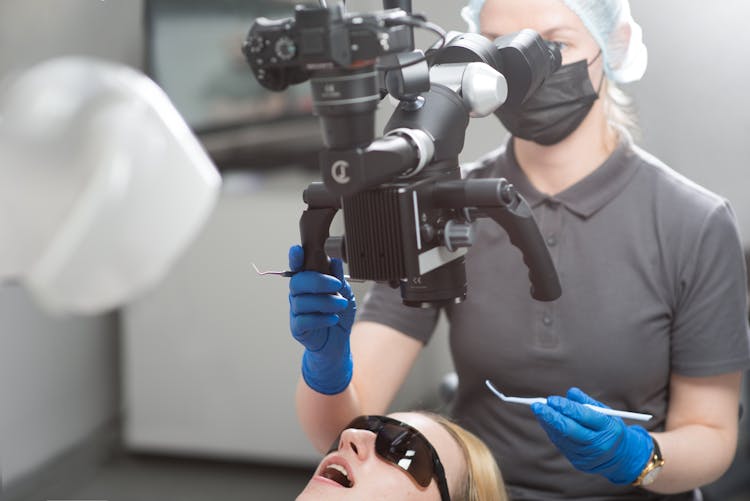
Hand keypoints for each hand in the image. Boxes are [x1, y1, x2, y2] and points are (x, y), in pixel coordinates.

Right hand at [288, 245, 355, 394]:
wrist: (338, 342)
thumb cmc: (338, 312)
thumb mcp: (344, 292)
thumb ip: (338, 278)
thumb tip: (335, 261)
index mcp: (308, 281)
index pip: (297, 266)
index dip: (295, 258)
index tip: (298, 250)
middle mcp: (298, 294)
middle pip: (297, 281)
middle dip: (318, 281)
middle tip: (337, 286)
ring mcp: (296, 311)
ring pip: (302, 301)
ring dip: (325, 302)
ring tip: (341, 305)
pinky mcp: (297, 328)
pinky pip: (304, 320)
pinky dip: (321, 318)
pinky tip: (333, 319)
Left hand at [531, 387, 653, 484]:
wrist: (621, 458)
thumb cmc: (610, 429)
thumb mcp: (606, 413)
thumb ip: (587, 402)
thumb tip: (570, 392)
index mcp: (608, 428)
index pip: (585, 417)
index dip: (566, 408)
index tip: (552, 399)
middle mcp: (599, 444)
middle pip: (570, 430)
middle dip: (551, 416)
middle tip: (537, 405)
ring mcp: (588, 456)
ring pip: (563, 438)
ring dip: (548, 423)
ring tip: (539, 410)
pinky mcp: (579, 462)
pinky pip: (561, 445)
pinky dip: (552, 432)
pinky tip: (546, 422)